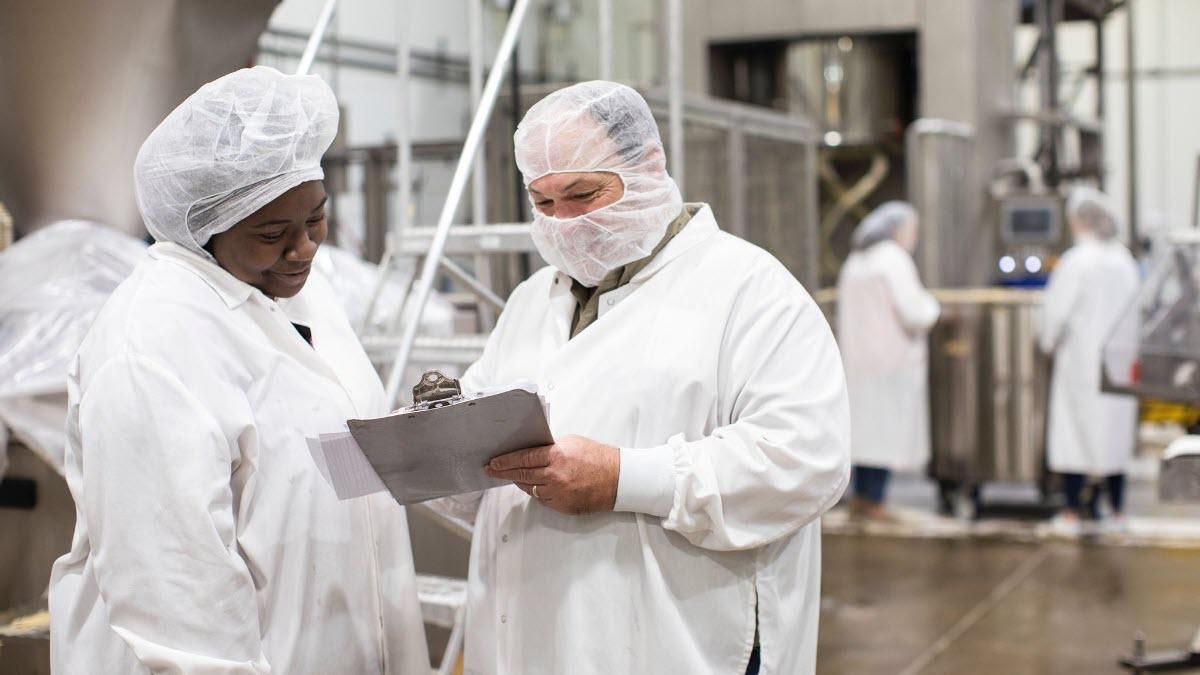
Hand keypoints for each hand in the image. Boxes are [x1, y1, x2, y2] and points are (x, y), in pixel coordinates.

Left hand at [484, 434, 619, 514]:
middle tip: (492, 471)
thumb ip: (550, 448)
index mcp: (556, 456)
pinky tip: (537, 485)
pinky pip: (543, 499)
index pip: (523, 458)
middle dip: (504, 473)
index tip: (493, 463)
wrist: (618, 479)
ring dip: (521, 482)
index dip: (505, 461)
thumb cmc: (597, 458)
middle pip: (522, 475)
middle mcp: (555, 476)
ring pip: (530, 488)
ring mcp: (558, 494)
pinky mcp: (562, 506)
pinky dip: (538, 491)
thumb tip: (531, 451)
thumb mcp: (571, 442)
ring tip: (514, 476)